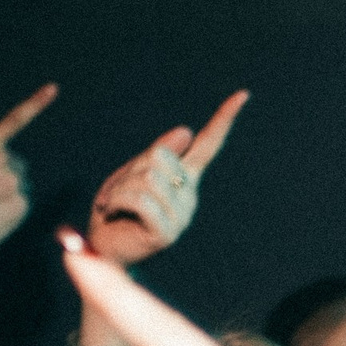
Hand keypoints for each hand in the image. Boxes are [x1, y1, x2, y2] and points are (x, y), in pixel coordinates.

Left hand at [87, 89, 248, 266]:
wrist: (103, 251)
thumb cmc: (116, 210)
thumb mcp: (132, 173)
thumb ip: (155, 154)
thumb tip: (187, 130)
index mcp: (185, 180)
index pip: (207, 145)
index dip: (223, 119)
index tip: (243, 94)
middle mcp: (189, 197)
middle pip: (159, 157)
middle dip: (129, 170)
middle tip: (116, 194)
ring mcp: (181, 216)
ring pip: (147, 177)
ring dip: (118, 188)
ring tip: (112, 206)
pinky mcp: (166, 233)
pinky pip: (139, 198)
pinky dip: (116, 200)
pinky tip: (110, 212)